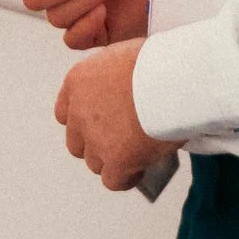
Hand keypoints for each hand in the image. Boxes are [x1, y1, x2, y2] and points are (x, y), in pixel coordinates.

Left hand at [54, 39, 178, 191]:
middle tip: (123, 140)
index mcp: (78, 82)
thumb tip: (124, 90)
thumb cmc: (159, 63)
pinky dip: (126, 178)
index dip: (84, 123)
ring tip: (137, 152)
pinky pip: (113, 180)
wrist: (173, 79)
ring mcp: (95, 137)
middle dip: (96, 144)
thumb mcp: (123, 57)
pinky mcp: (116, 159)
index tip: (103, 124)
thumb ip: (112, 78)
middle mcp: (79, 111)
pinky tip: (141, 167)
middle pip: (77, 142)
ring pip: (94, 162)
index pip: (65, 113)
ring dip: (113, 160)